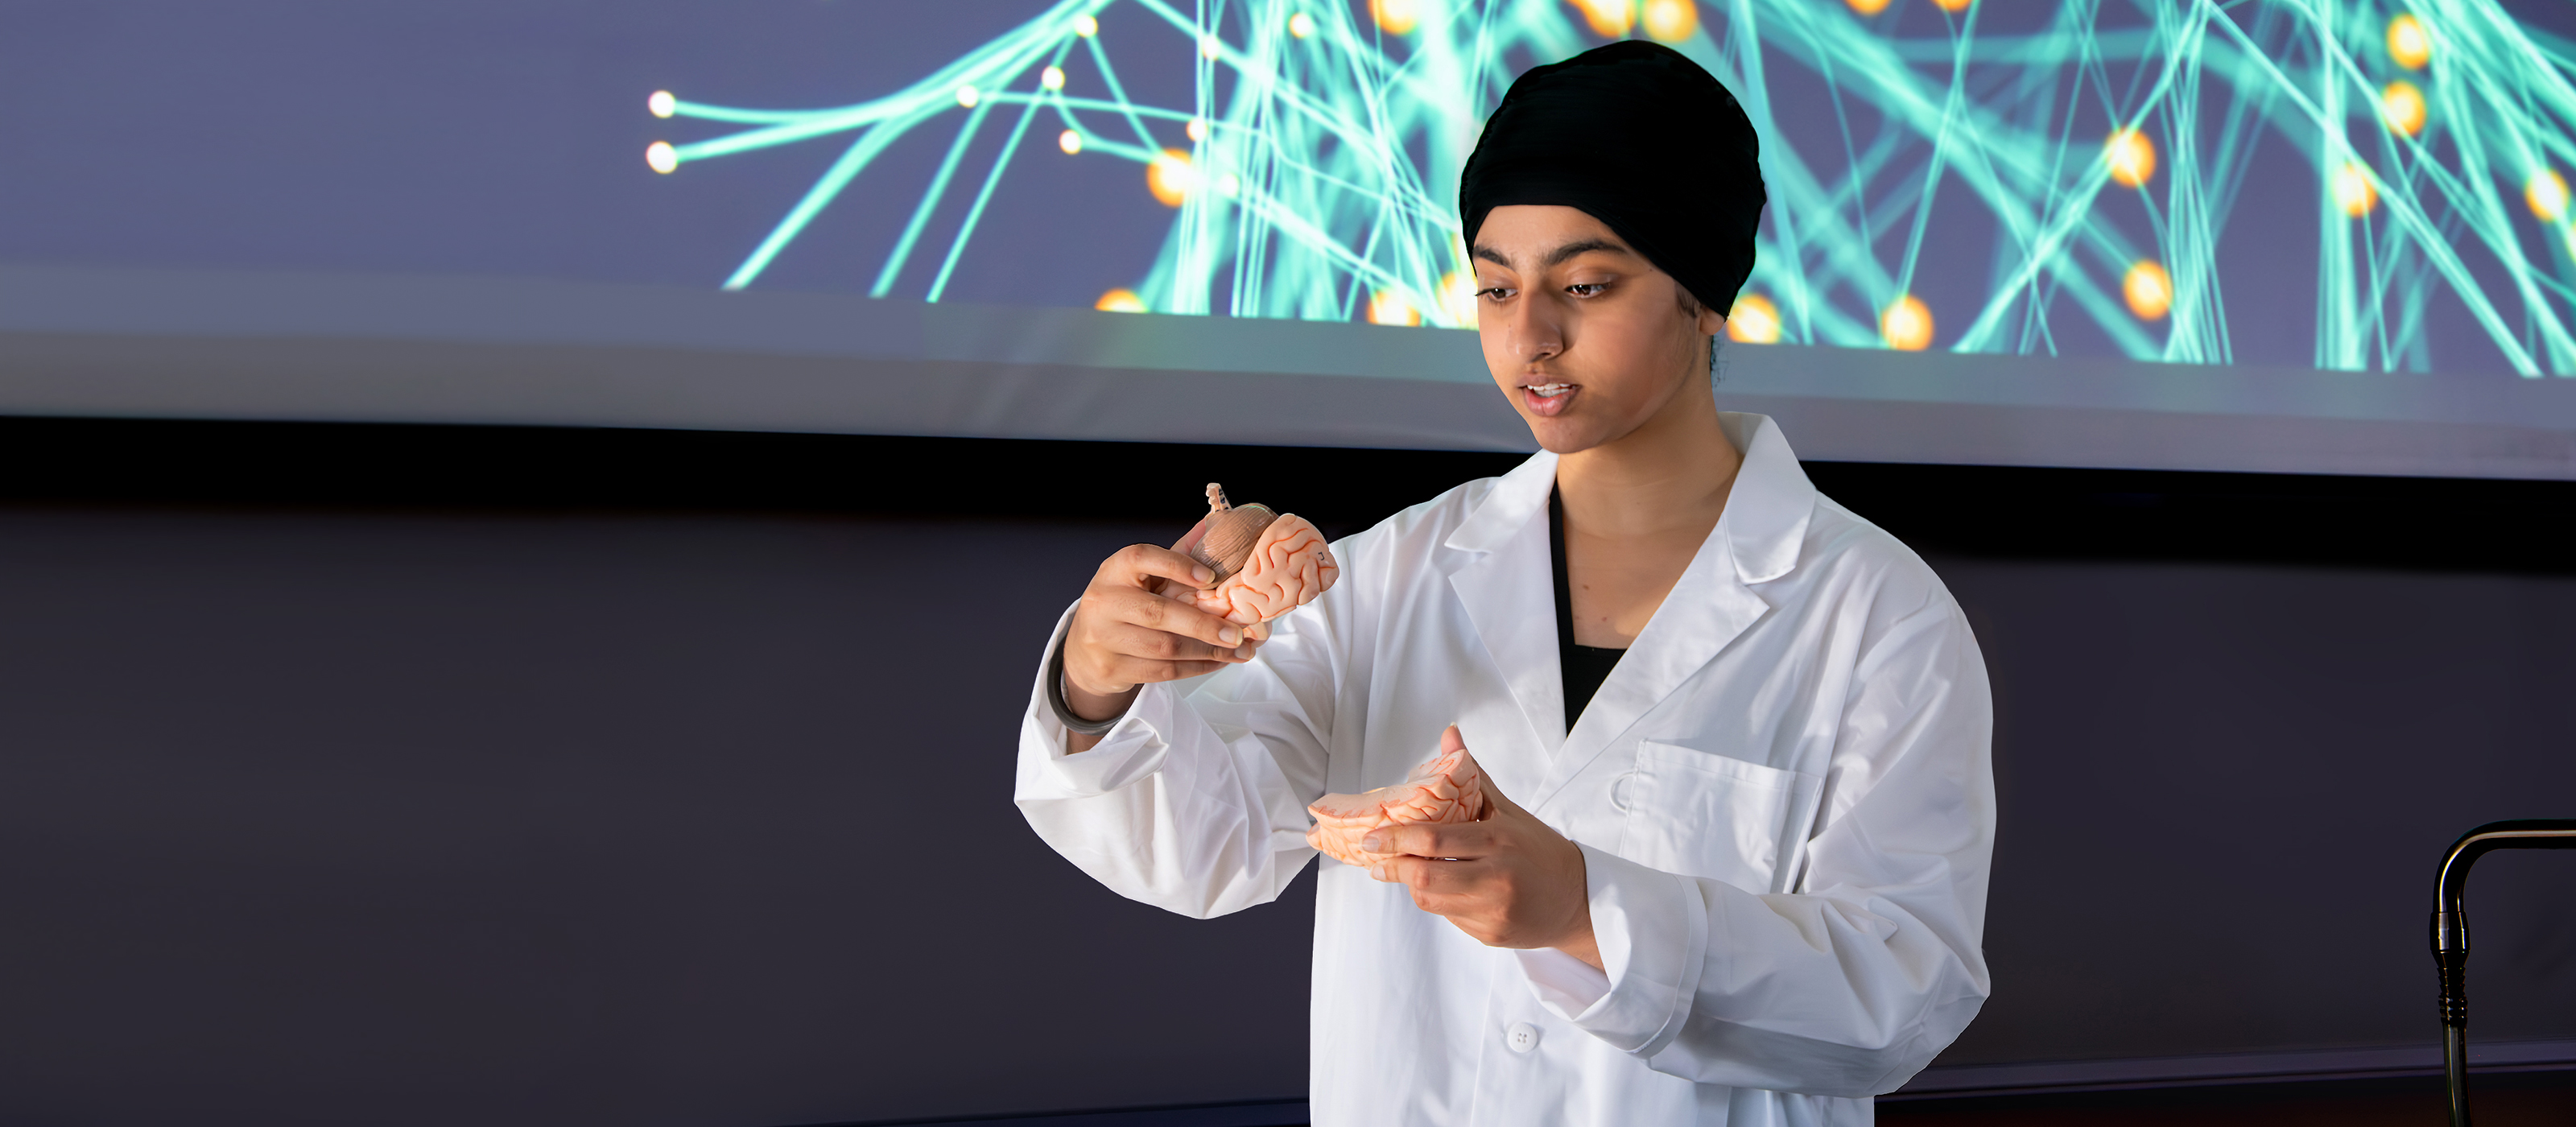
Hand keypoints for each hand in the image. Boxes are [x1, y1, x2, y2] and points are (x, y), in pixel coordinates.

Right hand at [1062, 526, 1260, 729]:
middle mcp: (1104, 602)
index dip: (1176, 565)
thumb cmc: (1126, 602)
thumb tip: (1216, 522)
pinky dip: (1196, 667)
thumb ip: (1177, 554)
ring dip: (1207, 651)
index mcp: (1114, 570)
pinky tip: (1218, 661)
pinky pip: (1163, 671)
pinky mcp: (1113, 668)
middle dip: (1203, 625)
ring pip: (1165, 648)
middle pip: (1158, 613)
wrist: (1086, 648)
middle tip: (1237, 632)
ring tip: (1238, 650)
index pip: (1141, 558)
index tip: (1211, 578)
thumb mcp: (1142, 575)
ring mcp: (1104, 638)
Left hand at [1363, 727, 1600, 968]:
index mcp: (1498, 841)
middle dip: (1393, 867)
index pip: (1434, 841)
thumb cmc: (1538, 850)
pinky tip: (1440, 887)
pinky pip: (1448, 917)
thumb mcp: (1508, 810)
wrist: (1577, 898)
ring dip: (1411, 884)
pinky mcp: (1491, 934)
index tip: (1371, 836)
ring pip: (1431, 901)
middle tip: (1376, 858)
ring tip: (1402, 869)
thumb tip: (1450, 735)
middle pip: (1425, 877)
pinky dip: (1437, 900)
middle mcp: (1496, 878)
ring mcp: (1494, 910)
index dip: (1395, 840)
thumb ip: (1474, 777)